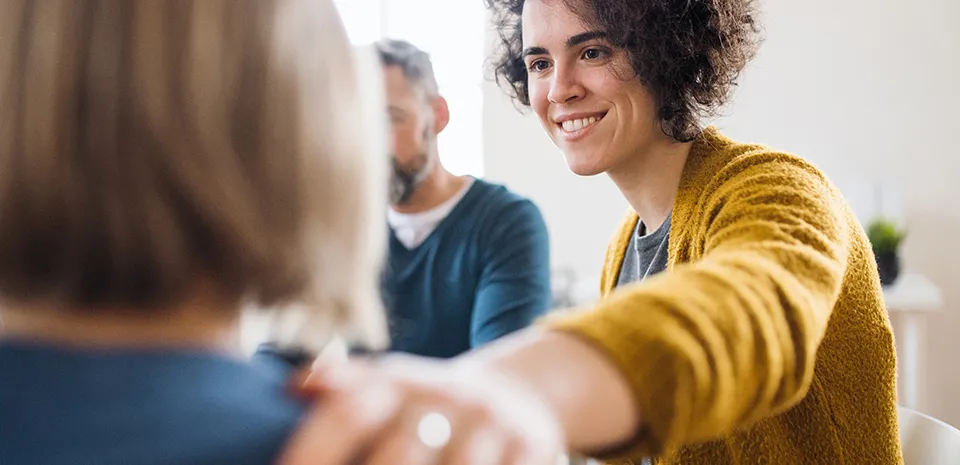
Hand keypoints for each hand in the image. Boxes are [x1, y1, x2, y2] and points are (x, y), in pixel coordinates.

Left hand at [277, 353, 565, 464]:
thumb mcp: (388, 388)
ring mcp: (492, 424)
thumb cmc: (428, 406)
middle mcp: (447, 396)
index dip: (311, 451)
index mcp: (398, 382)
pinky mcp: (533, 446)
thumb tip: (292, 387)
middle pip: (398, 454)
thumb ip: (342, 388)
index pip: (348, 412)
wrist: (515, 397)